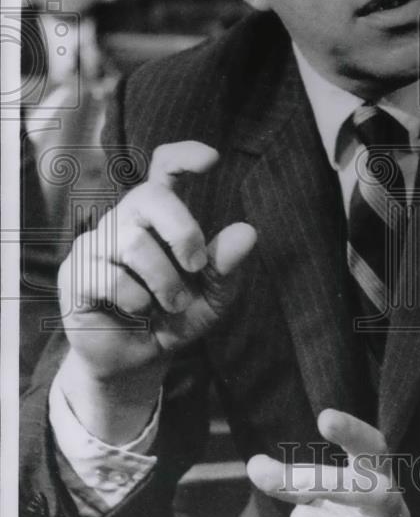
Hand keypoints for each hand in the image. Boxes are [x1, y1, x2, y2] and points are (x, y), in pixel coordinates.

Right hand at [56, 140, 255, 441]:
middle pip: (150, 193)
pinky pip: (110, 277)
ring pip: (134, 243)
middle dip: (182, 230)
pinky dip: (136, 301)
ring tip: (170, 305)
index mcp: (160, 216)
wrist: (138, 360)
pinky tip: (137, 312)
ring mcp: (95, 243)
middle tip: (196, 265)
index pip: (165, 168)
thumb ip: (227, 267)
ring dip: (164, 282)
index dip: (185, 155)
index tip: (213, 160)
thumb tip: (248, 232)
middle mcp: (126, 220)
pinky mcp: (75, 273)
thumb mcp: (212, 297)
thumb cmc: (175, 317)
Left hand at [247, 409, 419, 516]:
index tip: (325, 418)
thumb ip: (292, 484)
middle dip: (334, 484)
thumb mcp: (324, 502)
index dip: (353, 432)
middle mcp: (392, 510)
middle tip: (293, 484)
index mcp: (378, 481)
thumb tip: (255, 464)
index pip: (373, 449)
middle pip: (374, 490)